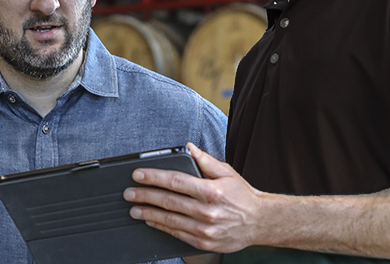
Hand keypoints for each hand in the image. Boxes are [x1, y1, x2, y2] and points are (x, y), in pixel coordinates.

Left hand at [123, 143, 266, 253]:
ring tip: (134, 209)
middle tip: (128, 193)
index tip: (137, 175)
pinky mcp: (204, 242)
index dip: (154, 177)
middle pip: (168, 201)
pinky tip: (151, 221)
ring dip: (148, 214)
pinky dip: (162, 227)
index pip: (175, 181)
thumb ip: (205, 160)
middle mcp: (207, 211)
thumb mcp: (227, 172)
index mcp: (211, 190)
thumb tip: (188, 147)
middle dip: (144, 196)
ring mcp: (205, 229)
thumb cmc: (242, 195)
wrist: (260, 222)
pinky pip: (177, 234)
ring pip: (170, 220)